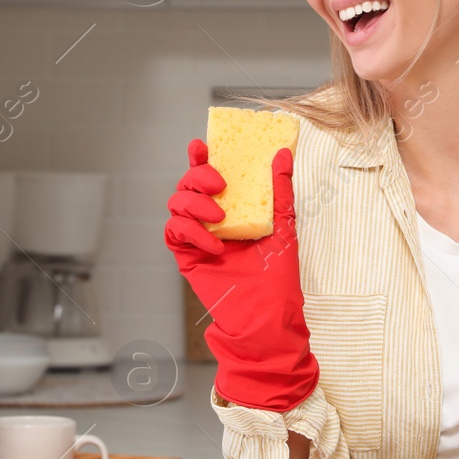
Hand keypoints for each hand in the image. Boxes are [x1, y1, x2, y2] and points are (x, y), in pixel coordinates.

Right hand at [164, 139, 317, 411]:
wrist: (267, 314)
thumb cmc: (278, 273)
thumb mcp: (284, 225)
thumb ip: (280, 189)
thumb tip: (282, 154)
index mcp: (231, 206)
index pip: (209, 175)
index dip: (199, 157)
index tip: (200, 144)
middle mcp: (210, 218)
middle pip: (187, 184)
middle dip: (197, 177)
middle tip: (219, 184)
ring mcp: (196, 236)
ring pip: (176, 204)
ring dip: (194, 204)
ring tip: (219, 217)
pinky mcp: (186, 256)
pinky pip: (174, 233)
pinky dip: (191, 233)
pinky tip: (214, 244)